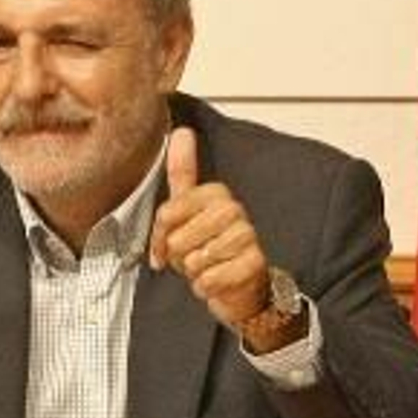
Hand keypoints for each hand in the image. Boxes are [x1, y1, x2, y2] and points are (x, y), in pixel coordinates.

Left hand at [147, 126, 270, 327]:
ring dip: (193, 271)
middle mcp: (233, 209)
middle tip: (189, 257)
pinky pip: (213, 278)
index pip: (168, 211)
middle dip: (178, 255)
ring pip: (197, 258)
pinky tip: (216, 281)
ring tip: (205, 267)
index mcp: (213, 193)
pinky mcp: (256, 262)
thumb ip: (180, 174)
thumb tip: (181, 131)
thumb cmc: (206, 247)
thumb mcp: (184, 211)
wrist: (238, 287)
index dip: (160, 234)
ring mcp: (248, 235)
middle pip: (180, 237)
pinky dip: (206, 285)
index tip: (162, 245)